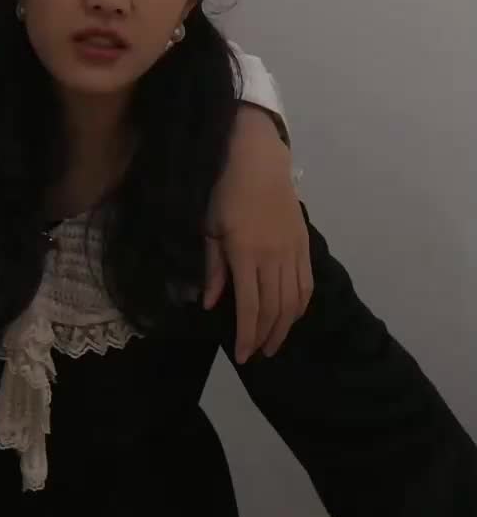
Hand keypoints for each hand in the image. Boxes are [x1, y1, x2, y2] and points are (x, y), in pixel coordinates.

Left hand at [204, 107, 312, 363]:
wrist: (258, 160)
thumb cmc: (225, 192)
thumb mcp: (209, 229)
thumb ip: (212, 269)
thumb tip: (209, 304)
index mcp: (247, 255)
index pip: (250, 307)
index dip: (247, 335)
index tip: (244, 356)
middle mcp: (274, 257)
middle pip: (275, 308)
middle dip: (266, 336)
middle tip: (259, 354)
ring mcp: (293, 251)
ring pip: (294, 300)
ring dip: (285, 326)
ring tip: (274, 343)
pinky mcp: (304, 244)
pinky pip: (306, 283)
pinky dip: (300, 305)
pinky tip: (292, 316)